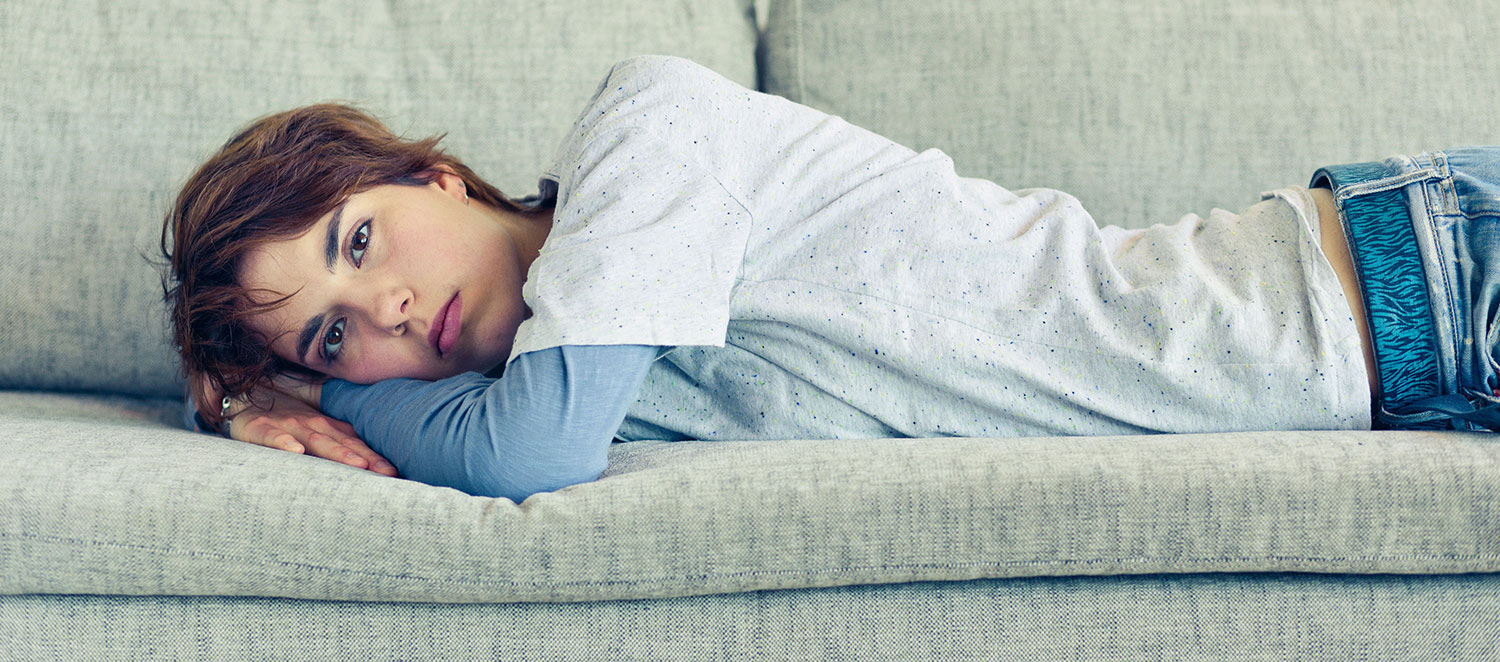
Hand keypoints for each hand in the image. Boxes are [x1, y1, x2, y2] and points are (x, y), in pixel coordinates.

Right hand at [226, 390, 397, 476]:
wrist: (243, 399)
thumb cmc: (286, 421)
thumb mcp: (316, 430)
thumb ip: (340, 441)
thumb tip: (371, 460)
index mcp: (327, 429)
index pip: (356, 445)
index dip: (376, 457)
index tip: (396, 473)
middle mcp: (313, 426)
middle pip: (344, 444)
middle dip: (367, 458)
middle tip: (387, 473)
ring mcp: (289, 427)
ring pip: (316, 440)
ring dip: (338, 452)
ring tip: (357, 465)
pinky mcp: (262, 429)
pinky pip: (274, 437)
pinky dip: (285, 443)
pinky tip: (296, 451)